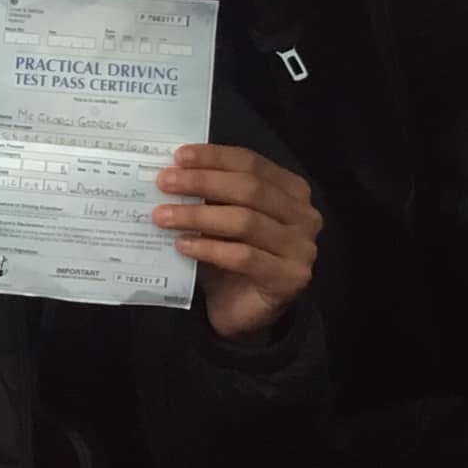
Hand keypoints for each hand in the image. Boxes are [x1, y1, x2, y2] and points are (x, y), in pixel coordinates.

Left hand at [154, 145, 320, 342]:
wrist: (242, 310)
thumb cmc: (230, 257)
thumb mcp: (220, 217)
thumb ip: (208, 193)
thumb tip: (171, 171)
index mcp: (291, 190)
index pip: (252, 163)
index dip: (215, 157)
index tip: (178, 157)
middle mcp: (304, 215)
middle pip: (250, 188)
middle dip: (202, 182)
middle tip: (164, 184)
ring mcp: (302, 248)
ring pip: (245, 221)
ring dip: (198, 216)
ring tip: (163, 216)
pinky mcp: (291, 278)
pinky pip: (244, 257)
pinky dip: (209, 248)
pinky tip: (182, 246)